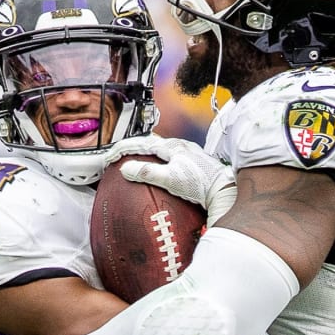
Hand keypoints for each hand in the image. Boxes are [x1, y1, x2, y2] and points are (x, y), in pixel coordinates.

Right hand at [106, 135, 236, 223]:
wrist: (225, 191)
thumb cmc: (201, 184)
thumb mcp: (170, 179)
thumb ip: (147, 173)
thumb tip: (125, 169)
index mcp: (172, 146)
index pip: (140, 143)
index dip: (122, 149)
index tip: (109, 157)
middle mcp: (180, 147)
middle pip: (149, 144)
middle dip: (131, 149)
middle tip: (117, 158)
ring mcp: (187, 155)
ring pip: (159, 151)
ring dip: (144, 155)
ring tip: (133, 164)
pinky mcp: (193, 165)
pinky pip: (168, 160)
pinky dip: (156, 164)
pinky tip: (157, 175)